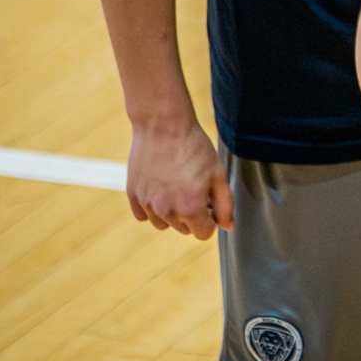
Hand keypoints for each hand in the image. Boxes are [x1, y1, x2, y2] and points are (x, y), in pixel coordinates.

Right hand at [126, 116, 232, 238]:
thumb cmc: (194, 148)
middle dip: (193, 215)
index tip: (211, 205)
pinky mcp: (132, 195)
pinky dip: (152, 207)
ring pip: (163, 224)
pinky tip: (161, 188)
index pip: (203, 233)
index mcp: (190, 209)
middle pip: (184, 229)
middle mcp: (166, 211)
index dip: (211, 220)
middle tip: (196, 189)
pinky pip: (143, 214)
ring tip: (177, 187)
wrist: (164, 126)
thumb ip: (225, 205)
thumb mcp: (218, 174)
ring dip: (172, 213)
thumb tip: (227, 226)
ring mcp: (147, 204)